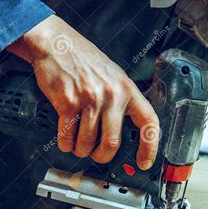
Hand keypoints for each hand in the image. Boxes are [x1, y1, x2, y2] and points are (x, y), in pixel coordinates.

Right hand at [7, 15, 158, 169]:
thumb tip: (127, 131)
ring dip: (81, 150)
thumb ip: (123, 101)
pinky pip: (68, 136)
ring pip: (87, 144)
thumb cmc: (86, 62)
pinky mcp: (68, 103)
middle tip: (97, 155)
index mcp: (128, 90)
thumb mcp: (114, 76)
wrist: (58, 45)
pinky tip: (66, 139)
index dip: (150, 147)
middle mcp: (112, 95)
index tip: (144, 162)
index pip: (148, 123)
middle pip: (112, 143)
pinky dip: (65, 144)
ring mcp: (90, 99)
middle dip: (102, 156)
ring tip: (78, 145)